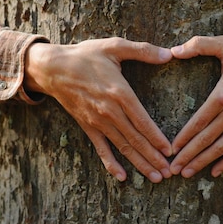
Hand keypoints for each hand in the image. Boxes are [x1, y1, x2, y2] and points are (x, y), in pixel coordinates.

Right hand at [24, 37, 173, 182]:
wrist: (52, 68)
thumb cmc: (85, 55)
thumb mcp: (114, 46)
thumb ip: (143, 50)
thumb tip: (169, 54)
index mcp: (120, 93)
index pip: (142, 121)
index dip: (157, 138)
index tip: (170, 151)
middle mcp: (110, 111)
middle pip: (136, 139)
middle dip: (153, 157)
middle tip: (169, 172)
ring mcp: (98, 122)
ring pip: (123, 147)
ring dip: (139, 163)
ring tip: (155, 177)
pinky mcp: (88, 126)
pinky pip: (101, 149)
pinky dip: (111, 164)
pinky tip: (122, 177)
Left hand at [169, 36, 222, 177]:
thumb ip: (199, 45)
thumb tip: (173, 50)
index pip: (200, 120)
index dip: (184, 136)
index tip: (171, 148)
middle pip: (208, 139)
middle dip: (188, 155)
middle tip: (172, 169)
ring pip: (222, 148)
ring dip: (203, 162)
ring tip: (186, 173)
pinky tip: (214, 172)